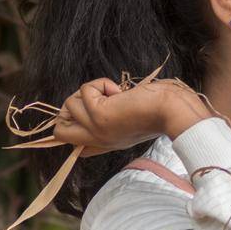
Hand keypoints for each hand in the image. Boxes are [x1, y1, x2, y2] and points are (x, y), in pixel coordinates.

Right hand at [52, 76, 214, 156]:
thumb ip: (113, 115)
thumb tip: (100, 99)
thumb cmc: (158, 108)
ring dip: (89, 90)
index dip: (73, 126)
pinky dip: (100, 83)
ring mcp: (96, 130)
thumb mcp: (131, 116)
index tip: (91, 109)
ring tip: (113, 94)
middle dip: (68, 109)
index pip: (77, 147)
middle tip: (93, 100)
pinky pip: (84, 90)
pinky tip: (119, 92)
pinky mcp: (97, 115)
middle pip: (59, 132)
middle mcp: (99, 140)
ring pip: (69, 104)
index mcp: (108, 142)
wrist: (171, 110)